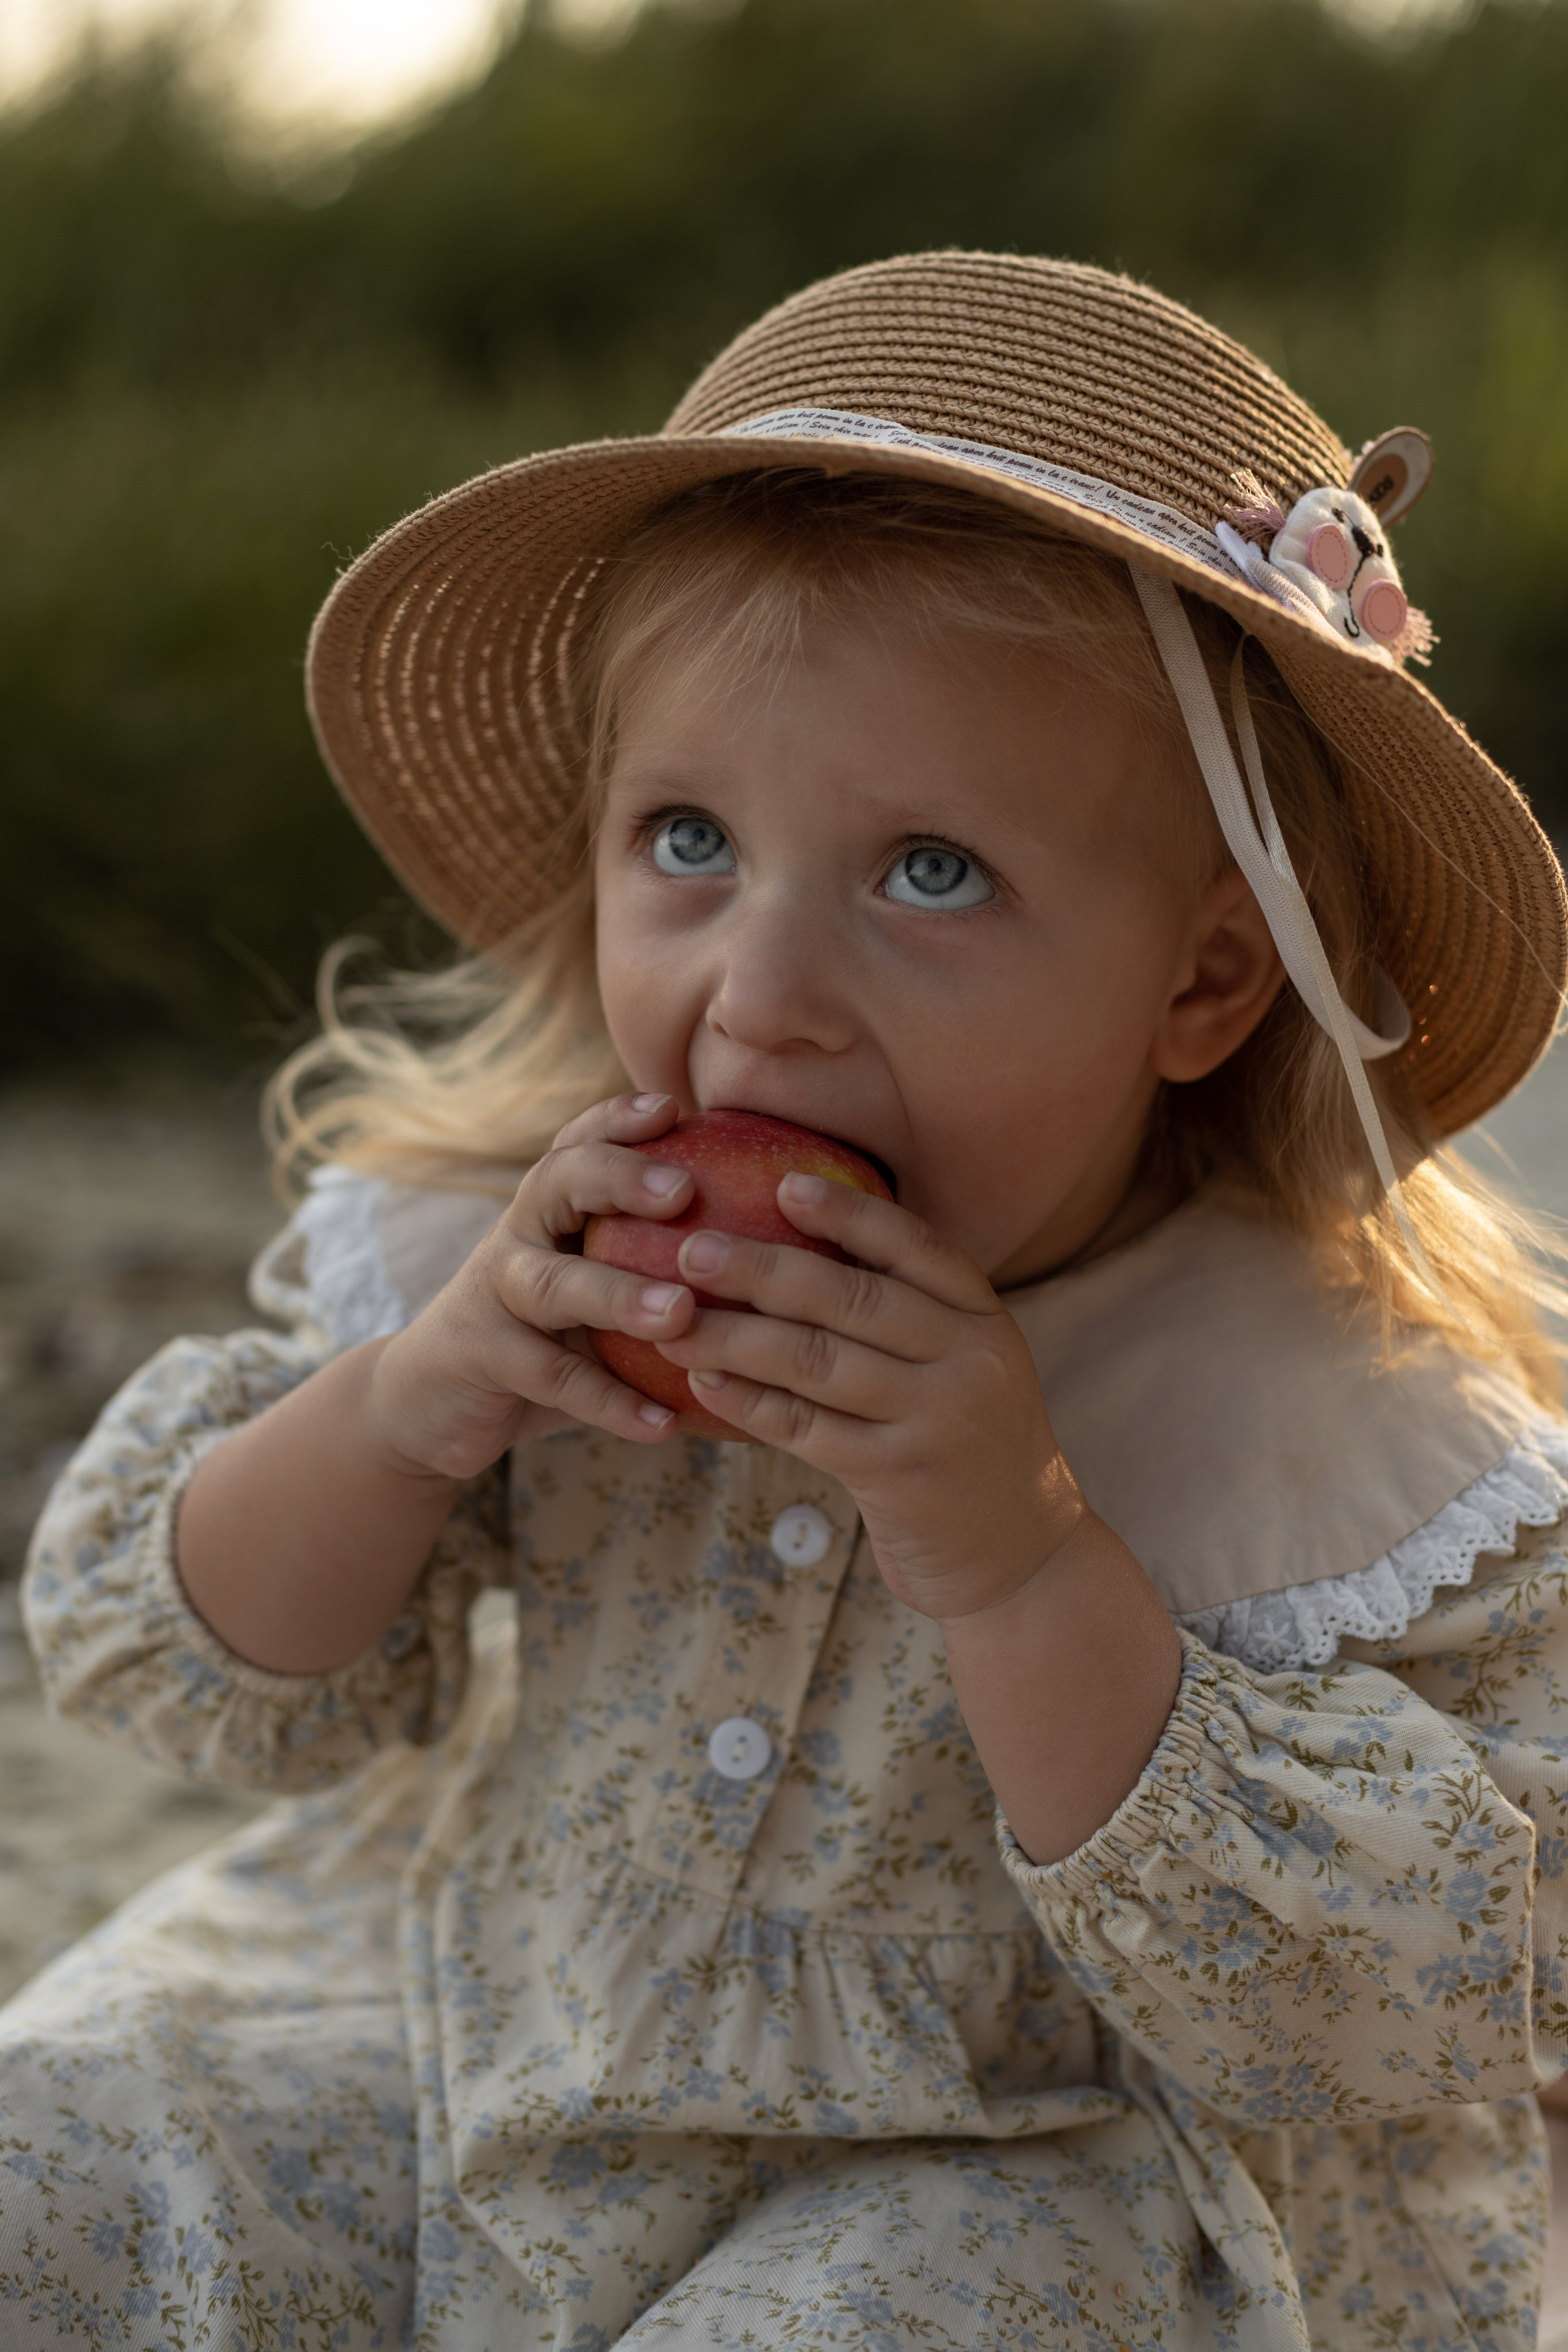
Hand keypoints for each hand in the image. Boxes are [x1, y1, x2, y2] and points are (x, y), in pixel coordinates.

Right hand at [366, 1091, 702, 1479]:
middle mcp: (518, 1236)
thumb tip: (768, 1246)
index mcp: (548, 1209)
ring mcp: (493, 1294)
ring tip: (682, 1313)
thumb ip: (648, 1260)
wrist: (430, 1403)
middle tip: (685, 1190)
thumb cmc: (541, 1337)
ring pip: (555, 1285)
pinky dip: (609, 1403)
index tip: (675, 1108)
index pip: (579, 1143)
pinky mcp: (478, 1356)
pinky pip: (550, 1378)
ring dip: (620, 1296)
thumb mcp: (587, 1286)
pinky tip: (664, 1426)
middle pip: (558, 1181)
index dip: (619, 1119)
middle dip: (620, 1177)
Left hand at [652, 1175, 1082, 1621]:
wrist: (1021, 1553)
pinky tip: (701, 1382)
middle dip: (763, 1268)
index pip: (916, 1248)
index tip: (783, 1185)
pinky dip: (748, 1401)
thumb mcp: (967, 1367)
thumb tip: (802, 1248)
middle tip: (691, 1250)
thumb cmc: (967, 1444)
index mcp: (986, 1320)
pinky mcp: (898, 1479)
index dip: (850, 1213)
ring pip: (818, 1362)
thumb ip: (911, 1316)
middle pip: (853, 1299)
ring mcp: (936, 1422)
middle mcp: (969, 1362)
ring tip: (673, 1318)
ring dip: (735, 1336)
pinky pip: (806, 1429)